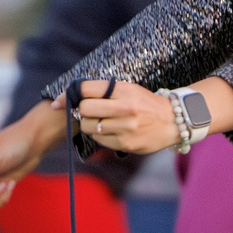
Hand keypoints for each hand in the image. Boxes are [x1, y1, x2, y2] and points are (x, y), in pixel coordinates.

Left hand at [66, 78, 181, 155]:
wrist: (173, 121)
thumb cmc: (145, 103)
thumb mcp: (128, 89)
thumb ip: (103, 92)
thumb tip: (72, 98)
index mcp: (123, 90)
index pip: (86, 89)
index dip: (69, 94)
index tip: (60, 102)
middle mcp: (124, 108)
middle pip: (84, 109)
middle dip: (82, 111)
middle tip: (88, 112)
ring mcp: (125, 127)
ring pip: (90, 127)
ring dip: (90, 125)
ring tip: (102, 122)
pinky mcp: (126, 143)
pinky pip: (100, 140)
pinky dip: (101, 136)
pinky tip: (112, 131)